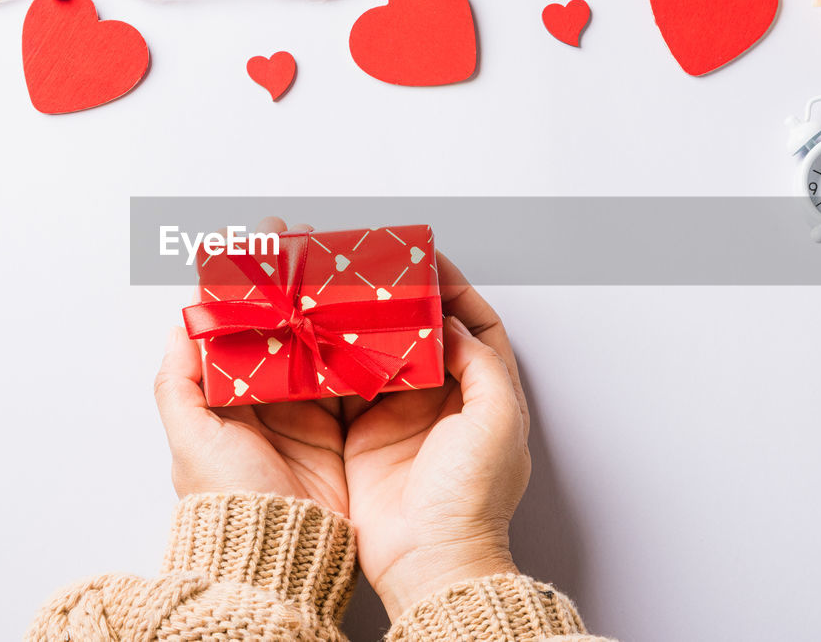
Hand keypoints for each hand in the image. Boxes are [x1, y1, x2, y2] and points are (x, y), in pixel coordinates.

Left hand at [153, 218, 348, 515]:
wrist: (280, 553)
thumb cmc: (228, 499)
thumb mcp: (191, 440)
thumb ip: (179, 384)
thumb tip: (179, 327)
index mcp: (226, 396)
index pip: (234, 325)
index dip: (242, 283)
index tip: (253, 241)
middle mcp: (266, 398)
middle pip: (280, 324)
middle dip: (290, 280)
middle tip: (302, 237)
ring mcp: (305, 410)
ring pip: (316, 340)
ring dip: (324, 301)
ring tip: (333, 261)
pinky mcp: (339, 426)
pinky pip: (350, 373)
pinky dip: (357, 342)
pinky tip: (363, 311)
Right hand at [343, 253, 530, 618]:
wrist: (428, 559)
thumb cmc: (472, 498)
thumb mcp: (496, 420)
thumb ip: (481, 363)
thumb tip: (452, 324)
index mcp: (486, 393)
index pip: (477, 324)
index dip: (457, 289)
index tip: (431, 261)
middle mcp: (445, 400)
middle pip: (427, 333)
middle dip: (406, 300)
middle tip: (380, 270)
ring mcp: (403, 415)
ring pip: (386, 352)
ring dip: (370, 324)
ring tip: (350, 293)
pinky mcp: (365, 432)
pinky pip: (352, 383)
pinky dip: (339, 358)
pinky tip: (325, 336)